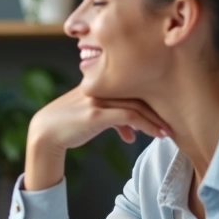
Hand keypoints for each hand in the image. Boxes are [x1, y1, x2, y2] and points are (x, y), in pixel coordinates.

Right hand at [29, 87, 170, 149]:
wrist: (45, 134)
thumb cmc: (67, 127)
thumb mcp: (90, 115)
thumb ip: (111, 116)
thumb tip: (130, 130)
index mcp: (98, 83)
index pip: (131, 85)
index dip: (150, 97)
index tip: (163, 111)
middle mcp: (99, 87)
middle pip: (137, 93)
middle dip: (158, 108)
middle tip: (173, 121)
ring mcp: (97, 99)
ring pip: (136, 105)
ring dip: (155, 120)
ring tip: (167, 132)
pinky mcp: (96, 114)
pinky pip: (129, 117)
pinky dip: (146, 126)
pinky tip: (155, 135)